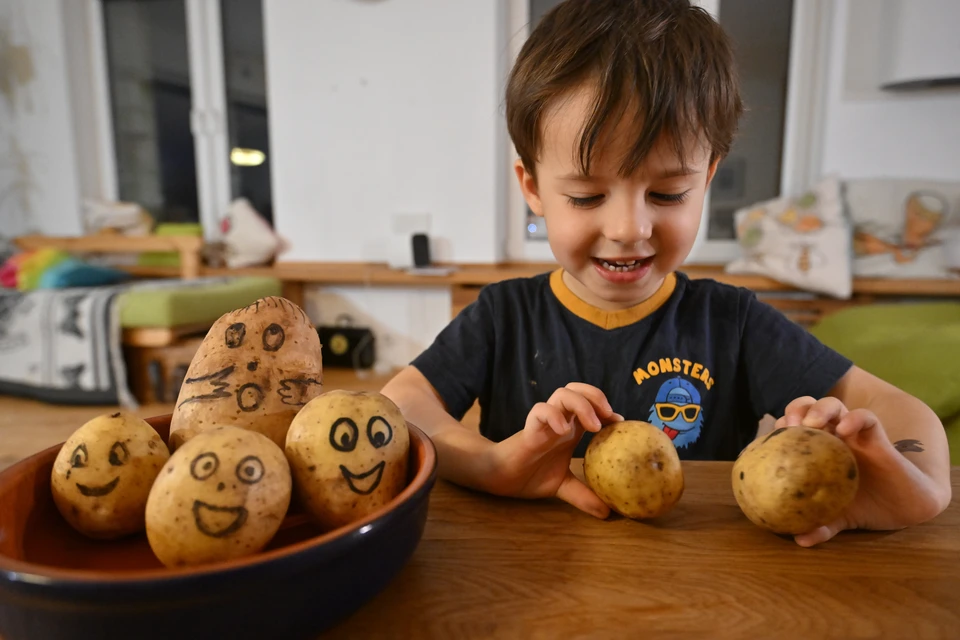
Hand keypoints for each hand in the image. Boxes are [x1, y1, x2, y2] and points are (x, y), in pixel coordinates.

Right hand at [487, 383, 622, 518]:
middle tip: (609, 416)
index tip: (620, 424)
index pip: (591, 405)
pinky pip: (540, 411)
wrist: (502, 478)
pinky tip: (563, 430)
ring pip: (562, 394)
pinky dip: (553, 415)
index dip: (607, 410)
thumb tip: (607, 513)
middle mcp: (559, 420)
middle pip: (578, 390)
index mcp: (570, 429)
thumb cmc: (531, 475)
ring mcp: (544, 422)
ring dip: (581, 404)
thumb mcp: (564, 486)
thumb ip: (584, 495)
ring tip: (593, 425)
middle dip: (596, 397)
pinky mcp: (529, 428)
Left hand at [775, 396, 940, 546]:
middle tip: (789, 426)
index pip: (792, 429)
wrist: (903, 508)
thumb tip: (799, 540)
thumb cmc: (864, 506)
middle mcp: (833, 438)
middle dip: (796, 410)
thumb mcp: (839, 518)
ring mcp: (854, 434)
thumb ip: (821, 526)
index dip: (780, 429)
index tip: (771, 441)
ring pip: (834, 406)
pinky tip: (844, 430)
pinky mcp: (877, 436)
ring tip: (812, 424)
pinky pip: (865, 418)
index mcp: (817, 452)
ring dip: (820, 409)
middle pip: (809, 409)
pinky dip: (854, 418)